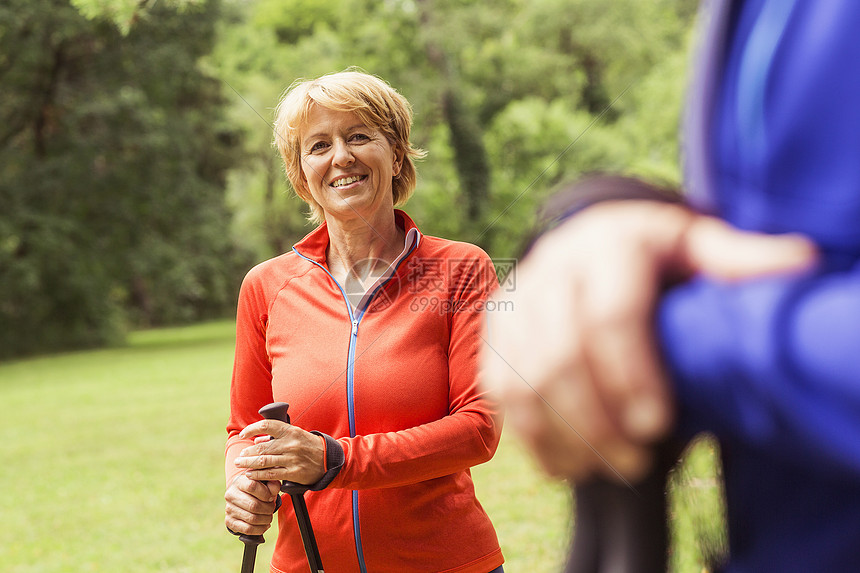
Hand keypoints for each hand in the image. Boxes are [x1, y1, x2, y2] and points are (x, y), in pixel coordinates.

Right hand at [224, 474, 280, 535]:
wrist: (242, 498)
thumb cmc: (257, 489)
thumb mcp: (264, 482)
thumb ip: (272, 484)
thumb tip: (274, 490)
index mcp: (239, 482)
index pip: (252, 486)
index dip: (266, 493)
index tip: (271, 497)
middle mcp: (231, 495)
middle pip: (253, 505)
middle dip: (268, 509)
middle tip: (272, 508)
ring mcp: (229, 509)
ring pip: (252, 519)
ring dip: (266, 519)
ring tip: (269, 516)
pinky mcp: (229, 522)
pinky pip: (247, 529)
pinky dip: (260, 529)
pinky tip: (265, 525)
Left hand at [233, 420, 325, 484]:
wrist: (328, 460)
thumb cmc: (308, 445)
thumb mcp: (295, 435)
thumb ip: (275, 437)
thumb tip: (257, 439)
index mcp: (290, 431)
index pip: (267, 425)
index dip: (252, 429)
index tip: (243, 434)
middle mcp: (290, 444)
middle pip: (262, 448)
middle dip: (247, 453)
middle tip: (239, 457)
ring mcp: (292, 459)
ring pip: (264, 461)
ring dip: (249, 464)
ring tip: (240, 464)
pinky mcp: (294, 473)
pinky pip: (272, 474)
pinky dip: (259, 475)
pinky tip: (250, 474)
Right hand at [480, 200, 815, 482]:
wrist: (588, 243)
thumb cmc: (655, 255)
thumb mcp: (696, 246)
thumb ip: (737, 260)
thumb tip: (798, 264)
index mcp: (607, 242)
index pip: (610, 314)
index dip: (632, 375)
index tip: (658, 425)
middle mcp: (551, 267)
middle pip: (559, 354)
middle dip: (596, 419)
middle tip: (636, 460)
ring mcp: (515, 299)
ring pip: (522, 378)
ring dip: (563, 434)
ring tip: (605, 468)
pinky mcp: (495, 331)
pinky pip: (499, 390)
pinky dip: (530, 435)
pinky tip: (567, 463)